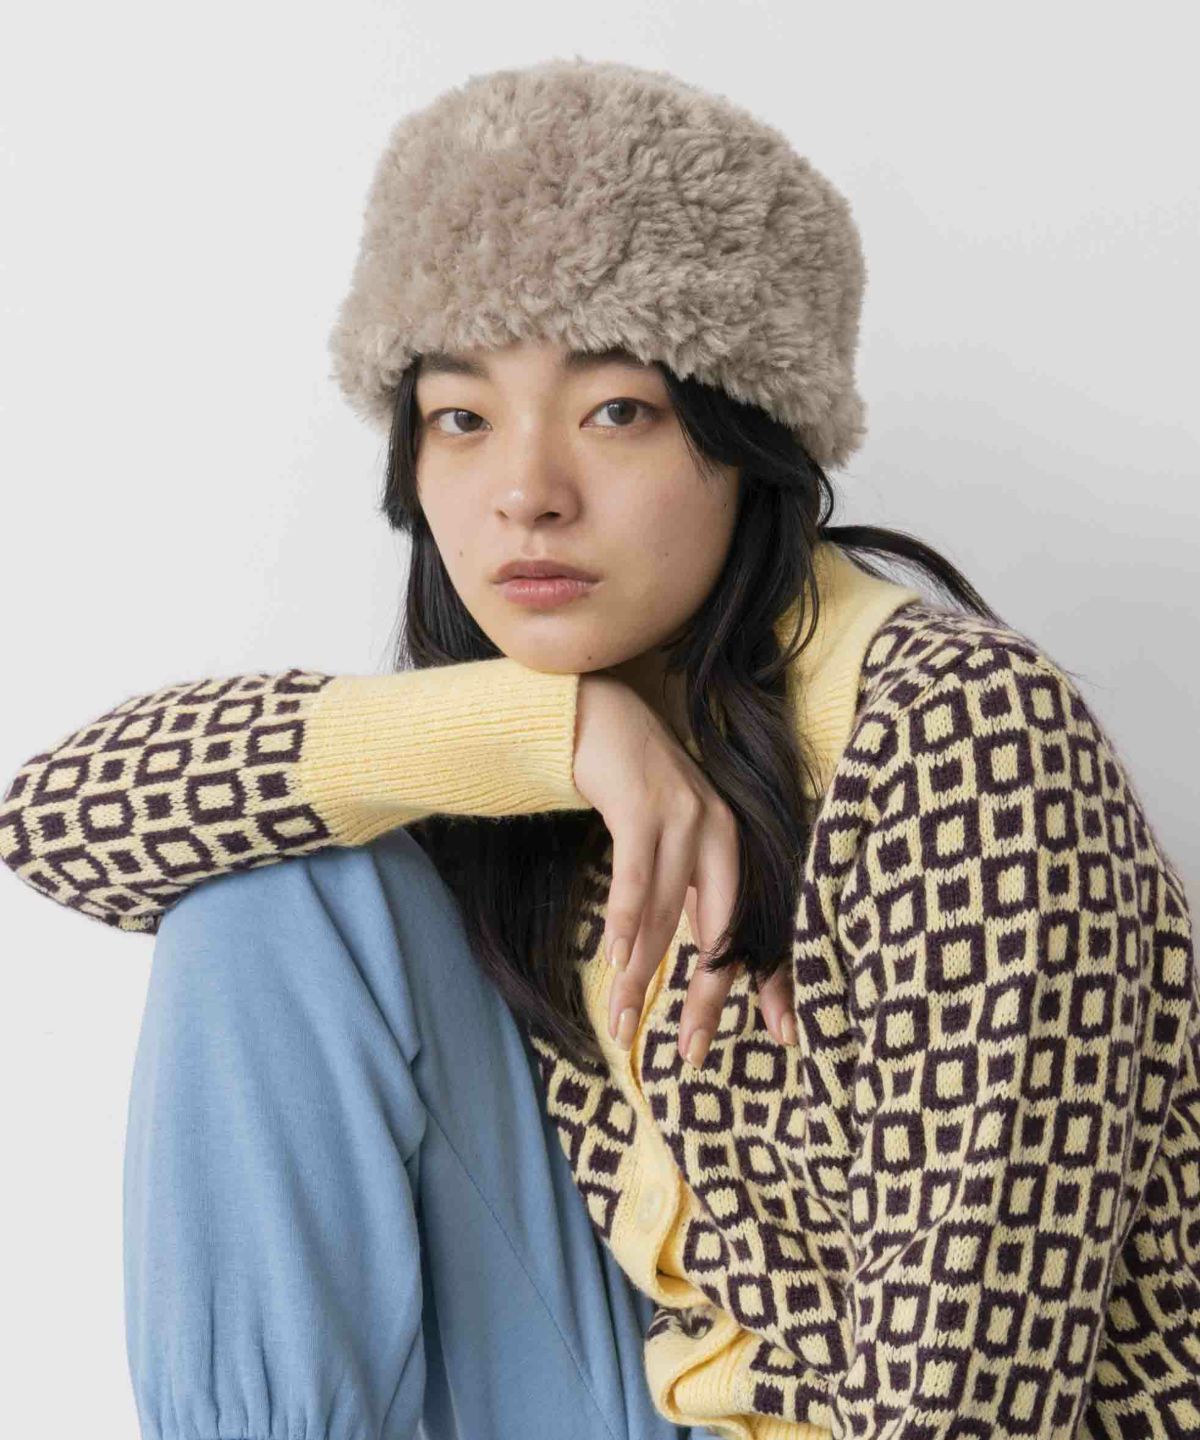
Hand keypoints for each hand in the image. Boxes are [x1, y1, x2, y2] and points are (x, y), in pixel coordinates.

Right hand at [572, 672, 796, 1068]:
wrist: (601, 719)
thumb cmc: (635, 790)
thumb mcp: (671, 845)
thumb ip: (687, 893)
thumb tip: (691, 957)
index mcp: (730, 848)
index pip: (753, 925)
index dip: (770, 982)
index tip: (782, 1036)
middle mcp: (718, 833)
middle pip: (723, 928)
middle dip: (708, 994)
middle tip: (694, 1050)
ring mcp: (682, 817)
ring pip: (667, 912)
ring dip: (643, 970)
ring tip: (627, 1018)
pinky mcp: (642, 806)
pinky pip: (636, 875)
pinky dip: (625, 919)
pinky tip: (616, 956)